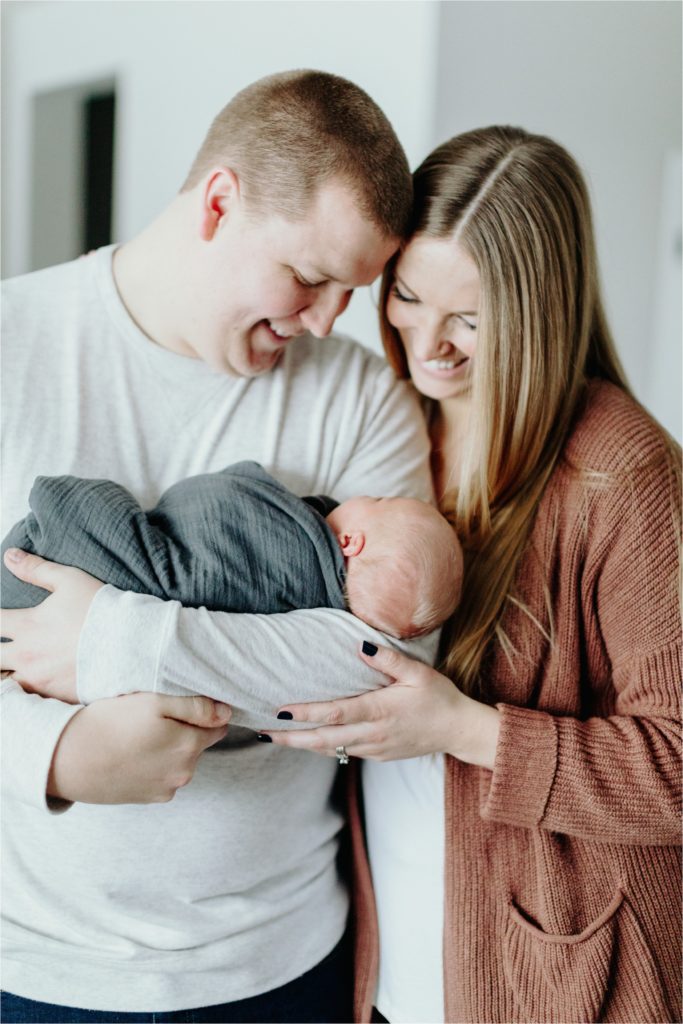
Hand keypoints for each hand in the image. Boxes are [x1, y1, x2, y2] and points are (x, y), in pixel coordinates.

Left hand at [1, 549, 103, 701]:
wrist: (132, 644)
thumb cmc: (102, 610)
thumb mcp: (70, 580)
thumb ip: (36, 569)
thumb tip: (9, 555)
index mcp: (28, 625)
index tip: (1, 620)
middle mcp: (27, 655)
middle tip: (4, 648)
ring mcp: (40, 679)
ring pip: (6, 683)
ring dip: (7, 674)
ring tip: (11, 670)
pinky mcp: (55, 696)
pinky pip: (29, 700)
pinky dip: (26, 693)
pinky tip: (32, 686)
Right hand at [48, 692, 231, 802]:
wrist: (68, 759)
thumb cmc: (110, 724)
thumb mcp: (155, 702)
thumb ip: (196, 707)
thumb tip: (226, 712)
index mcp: (190, 746)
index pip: (217, 726)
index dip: (204, 713)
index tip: (183, 705)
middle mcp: (184, 773)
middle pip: (198, 744)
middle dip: (185, 731)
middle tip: (153, 719)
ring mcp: (166, 789)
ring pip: (179, 761)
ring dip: (168, 749)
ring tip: (139, 736)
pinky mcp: (147, 798)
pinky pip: (162, 776)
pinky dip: (153, 765)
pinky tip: (133, 754)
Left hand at [260, 643, 500, 768]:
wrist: (459, 730)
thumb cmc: (439, 697)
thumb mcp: (418, 672)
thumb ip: (388, 659)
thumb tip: (360, 646)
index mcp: (380, 711)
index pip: (335, 713)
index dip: (306, 714)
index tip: (281, 711)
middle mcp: (374, 733)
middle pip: (324, 740)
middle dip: (292, 738)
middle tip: (264, 733)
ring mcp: (375, 748)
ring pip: (332, 749)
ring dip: (303, 744)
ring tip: (277, 737)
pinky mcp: (379, 755)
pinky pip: (345, 752)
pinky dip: (323, 747)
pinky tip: (308, 740)